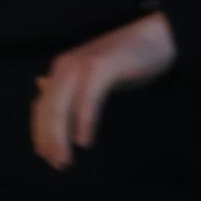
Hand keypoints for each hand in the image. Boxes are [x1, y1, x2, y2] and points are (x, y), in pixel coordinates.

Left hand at [32, 13, 175, 170]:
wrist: (159, 36)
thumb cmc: (128, 58)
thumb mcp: (94, 73)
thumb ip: (70, 84)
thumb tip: (41, 85)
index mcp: (62, 71)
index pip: (42, 106)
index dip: (41, 132)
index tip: (46, 157)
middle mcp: (66, 66)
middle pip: (47, 108)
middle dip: (47, 138)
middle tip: (57, 164)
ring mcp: (82, 64)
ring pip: (60, 104)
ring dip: (59, 134)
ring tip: (64, 158)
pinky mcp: (102, 65)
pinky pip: (87, 97)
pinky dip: (83, 120)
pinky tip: (84, 140)